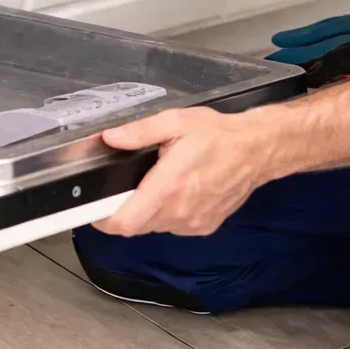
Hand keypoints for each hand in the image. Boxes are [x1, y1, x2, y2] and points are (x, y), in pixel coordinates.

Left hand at [91, 108, 269, 237]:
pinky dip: (167, 213)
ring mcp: (192, 223)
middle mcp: (180, 211)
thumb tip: (111, 138)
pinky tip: (177, 191)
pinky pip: (172, 226)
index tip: (93, 208)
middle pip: (135, 225)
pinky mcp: (203, 227)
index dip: (102, 219)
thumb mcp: (175, 122)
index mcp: (169, 187)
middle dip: (124, 209)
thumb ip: (139, 132)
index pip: (124, 221)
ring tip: (158, 183)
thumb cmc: (218, 135)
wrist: (256, 150)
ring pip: (153, 226)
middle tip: (126, 185)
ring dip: (147, 211)